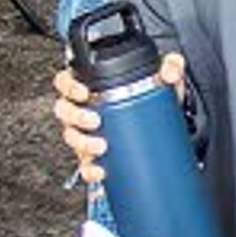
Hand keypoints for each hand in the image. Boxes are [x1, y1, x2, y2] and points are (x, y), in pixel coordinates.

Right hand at [51, 53, 176, 186]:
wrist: (162, 130)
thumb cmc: (150, 99)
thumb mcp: (161, 81)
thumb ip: (170, 67)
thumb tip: (171, 70)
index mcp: (91, 86)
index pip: (66, 81)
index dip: (68, 86)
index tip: (84, 92)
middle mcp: (83, 108)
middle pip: (64, 110)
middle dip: (76, 117)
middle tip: (95, 121)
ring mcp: (86, 133)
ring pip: (71, 137)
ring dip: (82, 143)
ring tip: (101, 146)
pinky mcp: (93, 155)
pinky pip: (84, 164)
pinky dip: (90, 169)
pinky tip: (101, 170)